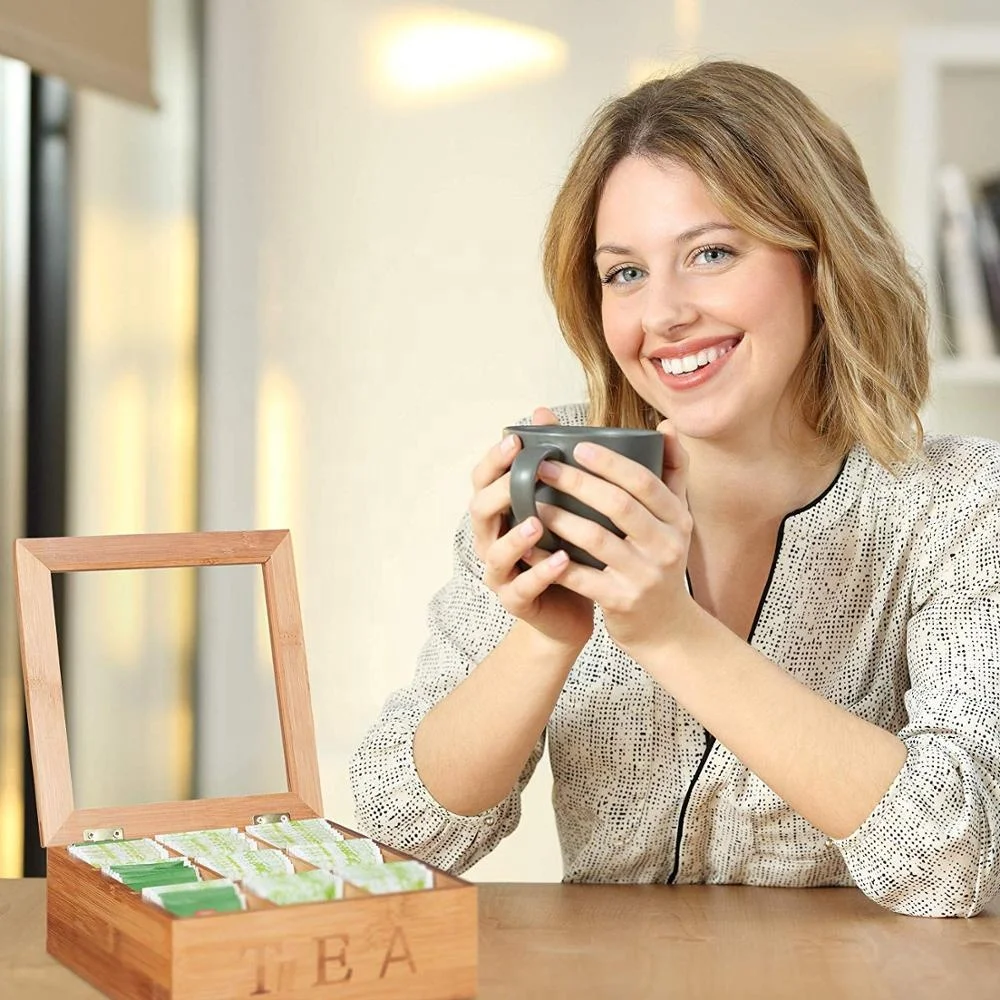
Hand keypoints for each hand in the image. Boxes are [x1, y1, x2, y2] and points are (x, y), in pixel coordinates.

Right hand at [469, 407, 594, 652]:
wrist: (570, 610)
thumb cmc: (565, 549)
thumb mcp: (561, 504)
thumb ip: (551, 463)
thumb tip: (543, 411)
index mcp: (500, 512)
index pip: (483, 480)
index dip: (493, 461)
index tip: (515, 441)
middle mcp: (492, 539)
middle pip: (478, 511)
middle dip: (498, 491)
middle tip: (522, 476)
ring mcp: (501, 572)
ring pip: (495, 552)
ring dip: (515, 536)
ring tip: (538, 523)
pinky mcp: (516, 601)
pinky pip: (522, 588)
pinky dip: (541, 573)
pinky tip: (562, 561)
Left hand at [530, 419, 696, 655]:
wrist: (665, 627)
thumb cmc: (660, 561)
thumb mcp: (676, 520)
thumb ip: (672, 473)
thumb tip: (666, 425)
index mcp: (677, 519)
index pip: (645, 482)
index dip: (612, 463)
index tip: (579, 447)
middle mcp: (665, 546)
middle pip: (619, 506)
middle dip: (578, 483)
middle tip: (544, 468)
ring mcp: (643, 576)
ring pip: (596, 540)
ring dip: (560, 518)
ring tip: (532, 502)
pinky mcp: (620, 601)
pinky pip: (579, 576)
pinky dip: (551, 560)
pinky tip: (528, 545)